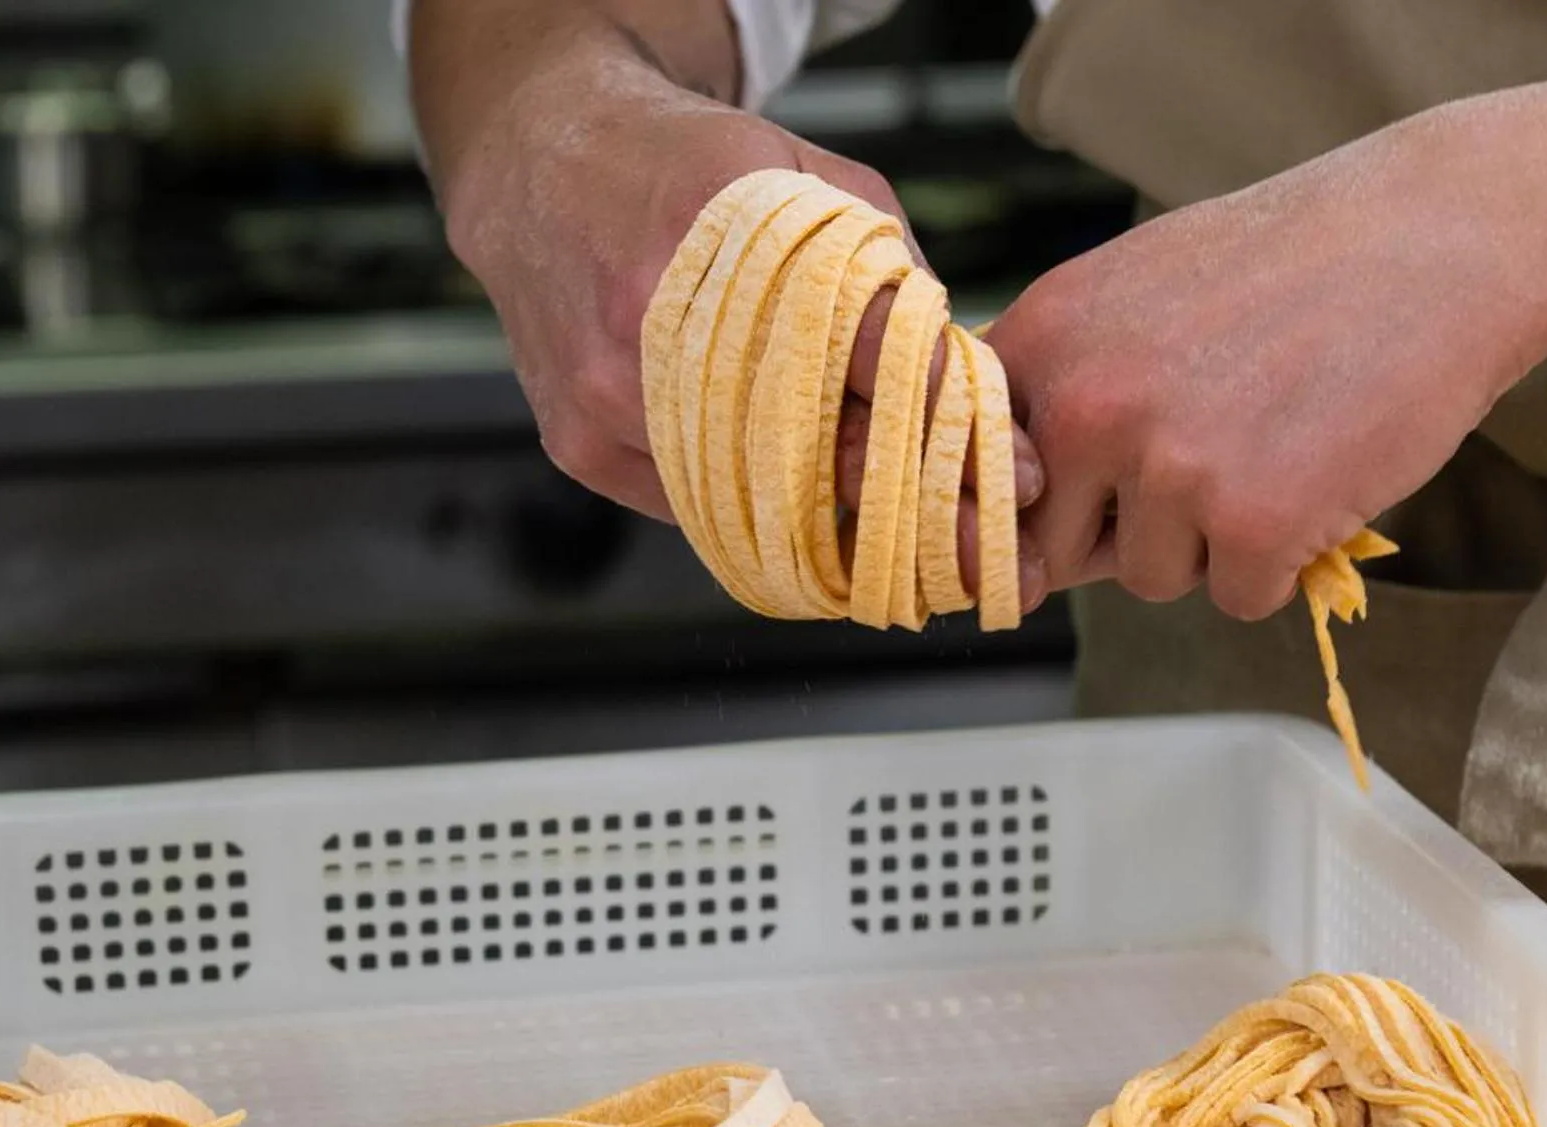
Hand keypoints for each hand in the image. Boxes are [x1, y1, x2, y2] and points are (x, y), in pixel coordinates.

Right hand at [440, 47, 1041, 596]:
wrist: (544, 176)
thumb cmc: (692, 173)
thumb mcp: (810, 179)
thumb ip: (888, 272)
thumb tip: (968, 385)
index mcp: (713, 219)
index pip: (850, 338)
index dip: (935, 411)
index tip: (1002, 471)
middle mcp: (649, 314)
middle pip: (801, 444)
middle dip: (896, 493)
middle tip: (966, 531)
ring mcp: (606, 393)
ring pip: (747, 497)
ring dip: (832, 521)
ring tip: (900, 533)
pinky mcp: (581, 445)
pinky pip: (693, 508)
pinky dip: (754, 508)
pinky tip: (795, 497)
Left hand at [981, 117, 1546, 618]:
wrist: (1441, 236)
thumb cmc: (1292, 265)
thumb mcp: (1137, 291)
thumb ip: (1064, 390)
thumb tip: (1017, 538)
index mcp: (1042, 339)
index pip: (974, 476)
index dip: (1031, 502)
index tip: (1074, 499)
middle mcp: (1085, 405)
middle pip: (1056, 547)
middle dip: (1122, 527)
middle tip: (1211, 451)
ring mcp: (1165, 467)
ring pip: (1148, 577)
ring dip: (1208, 543)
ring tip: (1274, 444)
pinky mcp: (1249, 524)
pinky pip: (1235, 598)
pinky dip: (1281, 562)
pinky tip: (1318, 475)